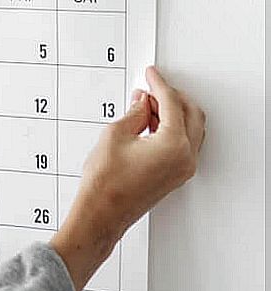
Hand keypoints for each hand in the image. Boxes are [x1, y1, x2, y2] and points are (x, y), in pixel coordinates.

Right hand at [51, 65, 205, 289]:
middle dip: (170, 98)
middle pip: (189, 114)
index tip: (151, 75)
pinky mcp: (175, 176)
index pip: (171, 103)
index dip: (159, 85)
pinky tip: (151, 126)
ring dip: (173, 114)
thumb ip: (134, 114)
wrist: (100, 216)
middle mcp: (184, 157)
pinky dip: (172, 130)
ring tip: (146, 108)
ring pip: (190, 129)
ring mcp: (182, 168)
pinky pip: (184, 144)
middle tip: (150, 90)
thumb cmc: (104, 186)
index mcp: (173, 144)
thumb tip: (142, 104)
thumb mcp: (114, 136)